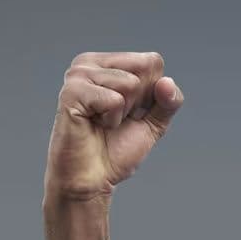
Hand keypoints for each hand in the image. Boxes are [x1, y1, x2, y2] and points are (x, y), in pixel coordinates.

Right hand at [44, 51, 183, 202]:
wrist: (93, 178)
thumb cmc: (116, 151)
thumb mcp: (153, 124)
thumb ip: (168, 102)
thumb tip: (168, 82)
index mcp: (108, 64)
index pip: (153, 61)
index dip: (152, 94)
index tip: (130, 112)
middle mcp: (90, 62)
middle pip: (144, 68)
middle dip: (139, 102)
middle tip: (116, 119)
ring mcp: (78, 74)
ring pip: (130, 83)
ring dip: (124, 113)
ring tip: (103, 122)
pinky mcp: (72, 91)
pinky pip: (114, 99)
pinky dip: (111, 119)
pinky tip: (94, 124)